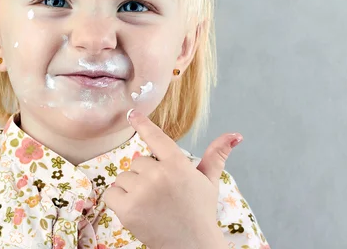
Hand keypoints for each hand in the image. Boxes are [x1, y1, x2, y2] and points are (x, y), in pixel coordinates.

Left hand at [101, 109, 242, 248]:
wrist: (192, 247)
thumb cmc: (199, 213)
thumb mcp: (209, 182)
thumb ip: (217, 155)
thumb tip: (235, 135)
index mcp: (178, 165)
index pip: (156, 138)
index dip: (142, 123)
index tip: (132, 112)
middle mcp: (159, 175)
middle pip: (136, 162)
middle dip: (144, 175)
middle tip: (160, 194)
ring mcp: (142, 192)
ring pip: (123, 177)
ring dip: (131, 188)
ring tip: (150, 204)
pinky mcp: (128, 209)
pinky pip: (111, 193)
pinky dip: (118, 200)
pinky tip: (135, 209)